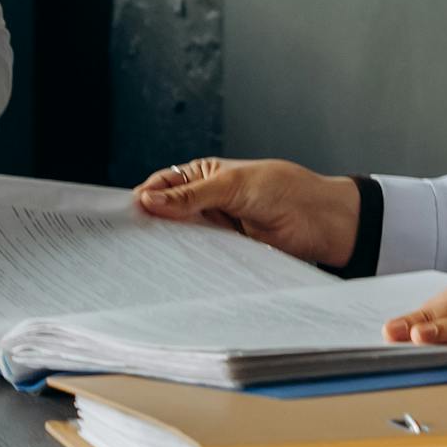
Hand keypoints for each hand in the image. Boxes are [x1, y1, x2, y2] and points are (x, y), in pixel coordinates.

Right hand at [132, 157, 361, 268]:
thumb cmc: (284, 189)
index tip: (124, 215)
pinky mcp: (227, 253)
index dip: (143, 198)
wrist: (322, 222)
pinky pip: (201, 258)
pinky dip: (190, 263)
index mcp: (203, 176)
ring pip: (182, 238)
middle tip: (129, 241)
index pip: (162, 186)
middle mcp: (205, 202)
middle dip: (151, 226)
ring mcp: (215, 229)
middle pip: (167, 215)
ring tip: (148, 258)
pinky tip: (177, 270)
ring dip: (169, 247)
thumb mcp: (233, 185)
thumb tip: (149, 200)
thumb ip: (191, 196)